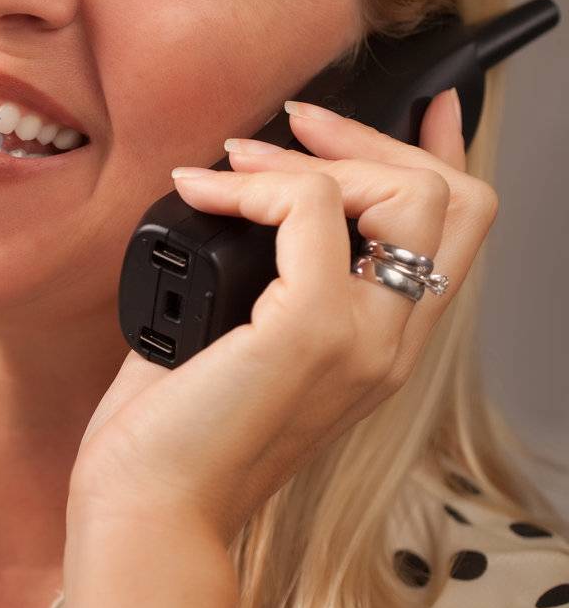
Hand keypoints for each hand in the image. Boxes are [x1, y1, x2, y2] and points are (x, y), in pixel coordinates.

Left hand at [61, 88, 497, 607]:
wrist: (151, 505)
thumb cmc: (173, 432)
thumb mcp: (231, 336)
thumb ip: (261, 277)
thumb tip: (237, 198)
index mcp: (381, 342)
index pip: (457, 233)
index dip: (447, 151)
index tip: (428, 102)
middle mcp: (391, 341)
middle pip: (450, 198)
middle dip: (372, 137)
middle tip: (297, 122)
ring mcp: (363, 338)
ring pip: (403, 193)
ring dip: (313, 157)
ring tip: (234, 164)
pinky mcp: (311, 330)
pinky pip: (311, 210)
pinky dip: (252, 186)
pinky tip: (199, 192)